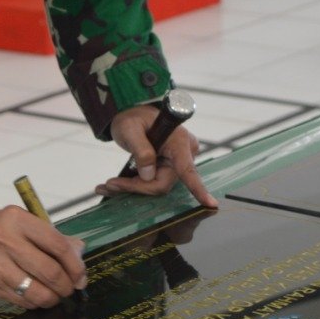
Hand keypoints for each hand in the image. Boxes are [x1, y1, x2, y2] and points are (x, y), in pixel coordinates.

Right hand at [0, 206, 86, 308]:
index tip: (81, 274)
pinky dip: (35, 302)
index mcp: (16, 219)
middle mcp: (5, 241)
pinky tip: (35, 296)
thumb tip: (79, 253)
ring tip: (54, 294)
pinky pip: (22, 301)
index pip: (58, 245)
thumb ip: (47, 236)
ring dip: (52, 298)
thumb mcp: (16, 222)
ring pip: (37, 292)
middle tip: (70, 288)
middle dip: (67, 285)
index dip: (75, 264)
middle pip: (51, 271)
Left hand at [98, 105, 216, 207]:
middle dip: (137, 186)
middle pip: (162, 183)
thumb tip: (148, 175)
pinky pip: (154, 182)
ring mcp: (177, 162)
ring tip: (108, 185)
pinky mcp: (169, 167)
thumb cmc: (133, 117)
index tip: (210, 204)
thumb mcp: (130, 129)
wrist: (132, 114)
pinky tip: (117, 184)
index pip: (188, 169)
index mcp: (178, 141)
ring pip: (156, 185)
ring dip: (133, 187)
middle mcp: (183, 153)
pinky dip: (135, 184)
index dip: (198, 188)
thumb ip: (140, 150)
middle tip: (110, 184)